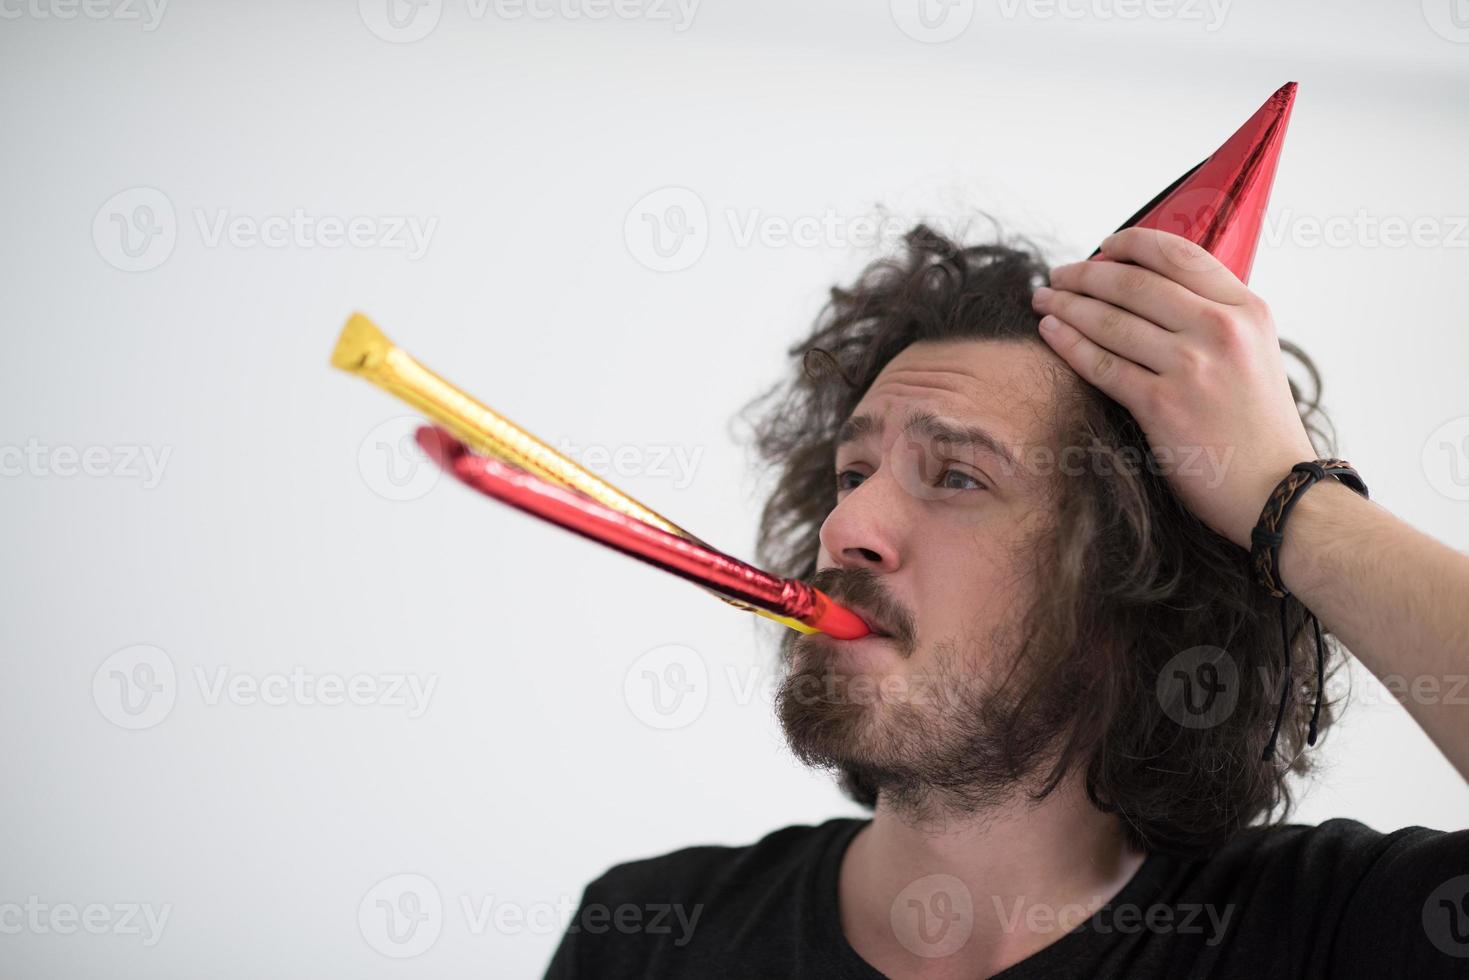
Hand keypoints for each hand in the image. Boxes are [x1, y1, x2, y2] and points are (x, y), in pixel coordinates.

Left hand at [1031, 227, 1316, 550]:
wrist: (1276, 490)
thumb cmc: (1258, 426)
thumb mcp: (1255, 352)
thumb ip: (1214, 318)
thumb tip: (1153, 291)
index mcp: (1246, 309)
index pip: (1180, 254)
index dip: (1133, 243)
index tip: (1103, 246)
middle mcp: (1220, 329)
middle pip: (1134, 283)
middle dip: (1085, 275)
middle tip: (1057, 275)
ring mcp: (1191, 366)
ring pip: (1110, 320)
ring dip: (1067, 304)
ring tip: (1043, 299)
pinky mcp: (1162, 404)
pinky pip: (1102, 364)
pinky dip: (1069, 343)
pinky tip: (1050, 331)